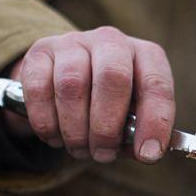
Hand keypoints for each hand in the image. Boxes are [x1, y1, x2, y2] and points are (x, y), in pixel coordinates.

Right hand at [4, 26, 174, 163]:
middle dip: (107, 126)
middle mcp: (111, 41)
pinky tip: (55, 137)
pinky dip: (46, 122)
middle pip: (112, 77)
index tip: (148, 154)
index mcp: (145, 55)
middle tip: (103, 154)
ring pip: (72, 85)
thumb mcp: (132, 115)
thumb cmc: (110, 104)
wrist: (65, 77)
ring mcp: (73, 42)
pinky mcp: (40, 52)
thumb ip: (140, 133)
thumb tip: (146, 152)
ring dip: (75, 129)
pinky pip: (39, 89)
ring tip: (80, 149)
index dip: (154, 121)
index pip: (156, 84)